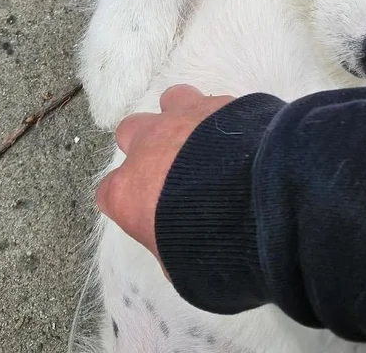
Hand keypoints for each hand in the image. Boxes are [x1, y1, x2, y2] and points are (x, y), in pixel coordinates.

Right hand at [96, 84, 233, 270]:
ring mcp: (183, 118)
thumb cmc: (211, 241)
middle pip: (130, 132)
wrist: (257, 197)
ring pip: (169, 100)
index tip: (146, 211)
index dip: (127, 201)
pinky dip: (222, 116)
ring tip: (203, 136)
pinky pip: (214, 102)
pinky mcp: (220, 103)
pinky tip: (239, 133)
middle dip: (147, 145)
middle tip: (172, 166)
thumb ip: (170, 245)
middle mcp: (148, 146)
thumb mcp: (181, 264)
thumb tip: (181, 246)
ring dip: (181, 117)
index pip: (108, 193)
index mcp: (127, 191)